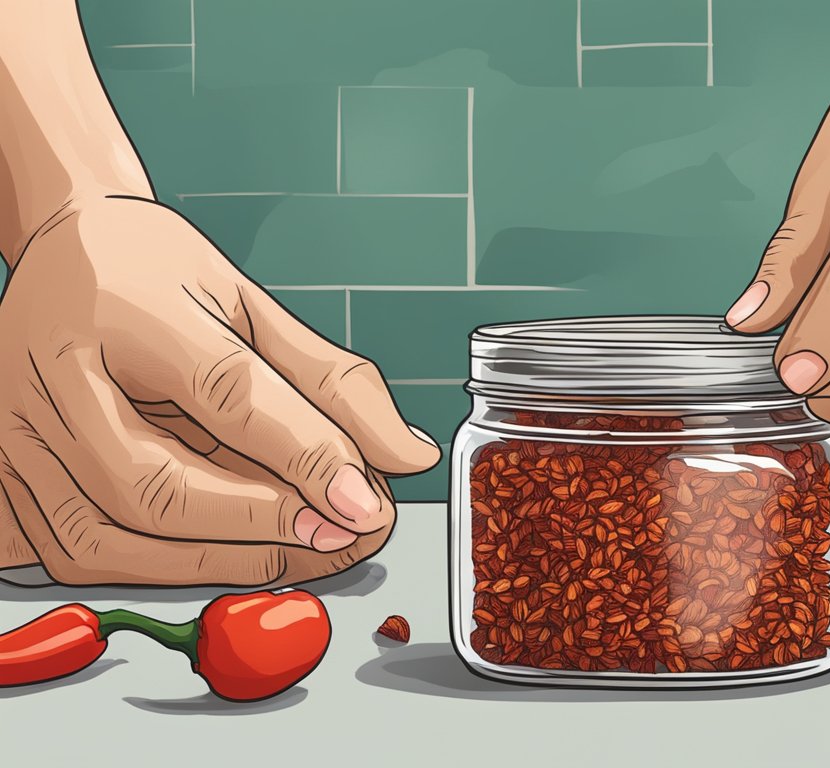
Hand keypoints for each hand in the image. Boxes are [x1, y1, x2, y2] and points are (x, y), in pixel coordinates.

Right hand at [0, 197, 439, 584]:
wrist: (65, 250)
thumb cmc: (156, 274)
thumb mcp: (251, 304)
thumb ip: (332, 381)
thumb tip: (406, 457)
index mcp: (123, 309)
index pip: (223, 393)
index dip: (304, 454)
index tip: (366, 500)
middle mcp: (50, 376)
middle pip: (151, 487)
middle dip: (259, 526)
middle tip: (341, 533)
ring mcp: (14, 433)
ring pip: (106, 541)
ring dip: (216, 564)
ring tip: (300, 550)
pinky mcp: (2, 475)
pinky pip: (75, 554)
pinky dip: (160, 570)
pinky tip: (229, 553)